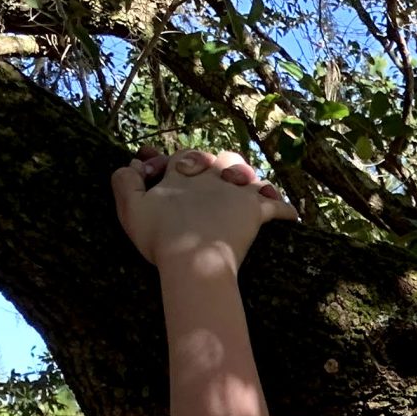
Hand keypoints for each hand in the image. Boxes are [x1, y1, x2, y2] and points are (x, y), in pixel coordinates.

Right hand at [111, 147, 295, 272]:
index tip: (171, 174)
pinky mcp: (256, 211)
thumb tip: (128, 164)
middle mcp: (211, 176)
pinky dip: (285, 209)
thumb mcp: (130, 209)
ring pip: (249, 174)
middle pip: (221, 159)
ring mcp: (236, 192)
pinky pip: (277, 206)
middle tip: (217, 178)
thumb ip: (124, 183)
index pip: (183, 156)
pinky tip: (291, 215)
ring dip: (249, 179)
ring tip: (249, 188)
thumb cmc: (160, 237)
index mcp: (182, 173)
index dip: (178, 163)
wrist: (192, 258)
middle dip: (218, 165)